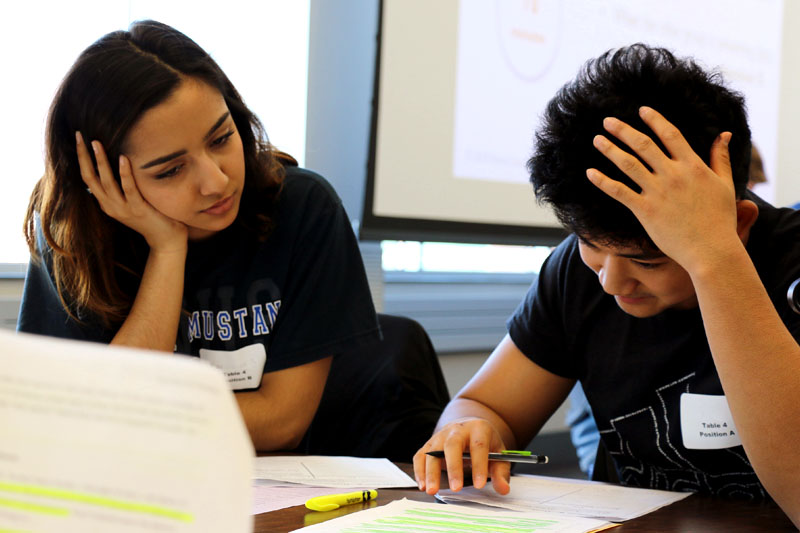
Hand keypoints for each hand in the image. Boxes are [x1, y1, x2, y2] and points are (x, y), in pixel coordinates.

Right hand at [76, 132, 187, 253]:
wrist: (166, 241)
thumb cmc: (152, 217)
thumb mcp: (132, 201)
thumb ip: (123, 188)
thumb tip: (119, 163)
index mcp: (106, 203)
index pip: (87, 178)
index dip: (81, 158)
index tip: (79, 138)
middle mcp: (110, 206)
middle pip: (90, 178)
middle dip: (83, 156)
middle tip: (79, 135)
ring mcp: (123, 209)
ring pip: (106, 182)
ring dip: (100, 162)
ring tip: (96, 142)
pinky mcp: (138, 210)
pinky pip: (129, 189)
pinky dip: (125, 174)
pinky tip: (123, 158)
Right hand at [412, 418, 510, 495]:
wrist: (470, 427)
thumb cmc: (486, 444)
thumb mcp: (498, 455)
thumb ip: (500, 472)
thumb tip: (503, 489)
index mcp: (479, 428)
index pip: (479, 446)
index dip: (479, 465)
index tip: (479, 485)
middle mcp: (457, 428)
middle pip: (452, 444)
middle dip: (453, 467)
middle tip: (456, 488)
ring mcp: (441, 435)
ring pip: (432, 450)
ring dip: (430, 471)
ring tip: (432, 490)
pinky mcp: (429, 443)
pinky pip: (420, 455)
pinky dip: (419, 470)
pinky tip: (423, 485)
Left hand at [586, 106, 738, 272]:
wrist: (710, 250)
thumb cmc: (720, 219)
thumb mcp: (725, 184)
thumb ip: (720, 158)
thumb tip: (724, 134)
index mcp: (692, 166)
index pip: (670, 135)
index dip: (654, 120)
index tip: (641, 110)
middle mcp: (673, 175)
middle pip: (644, 145)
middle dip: (624, 130)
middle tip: (607, 120)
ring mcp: (657, 192)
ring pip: (629, 164)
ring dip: (610, 150)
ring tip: (596, 139)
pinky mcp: (645, 210)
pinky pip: (619, 191)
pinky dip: (603, 181)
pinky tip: (589, 172)